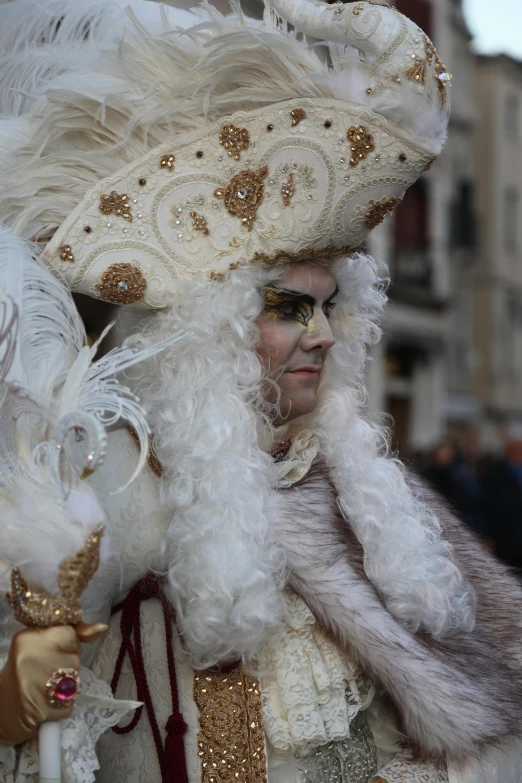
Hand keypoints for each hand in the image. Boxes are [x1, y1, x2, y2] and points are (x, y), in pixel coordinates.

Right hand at [0, 622, 106, 745]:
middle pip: (74, 659)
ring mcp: (38, 683)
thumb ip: (73, 634)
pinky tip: (46, 705)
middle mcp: (32, 657)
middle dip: (67, 668)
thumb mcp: (42, 646)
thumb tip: (102, 628)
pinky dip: (62, 707)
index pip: (69, 634)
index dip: (66, 646)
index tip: (54, 653)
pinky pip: (70, 704)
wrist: (1, 712)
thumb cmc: (25, 674)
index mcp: (28, 638)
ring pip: (74, 682)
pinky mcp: (43, 708)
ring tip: (46, 690)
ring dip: (66, 688)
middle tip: (47, 674)